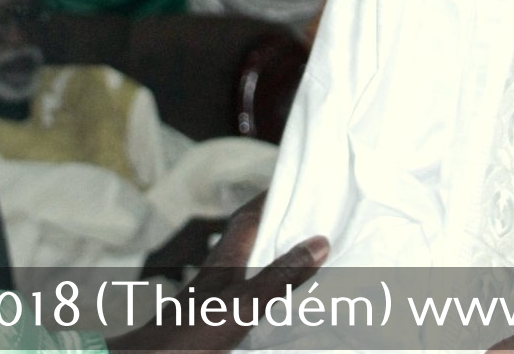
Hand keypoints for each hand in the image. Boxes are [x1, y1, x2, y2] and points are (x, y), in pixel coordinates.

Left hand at [109, 194, 328, 351]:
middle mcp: (221, 270)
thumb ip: (279, 276)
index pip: (250, 215)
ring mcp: (216, 294)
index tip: (298, 182)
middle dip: (278, 225)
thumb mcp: (244, 303)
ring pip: (250, 264)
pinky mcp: (215, 316)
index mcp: (226, 258)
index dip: (271, 197)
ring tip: (305, 256)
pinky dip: (267, 287)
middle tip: (311, 219)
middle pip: (252, 238)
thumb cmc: (194, 331)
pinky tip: (279, 299)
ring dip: (274, 257)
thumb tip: (319, 243)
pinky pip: (249, 290)